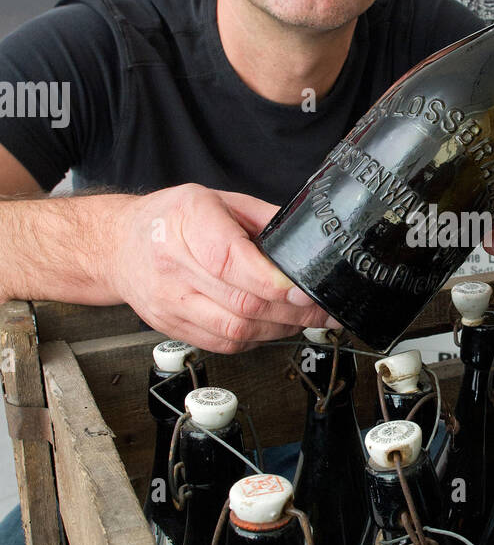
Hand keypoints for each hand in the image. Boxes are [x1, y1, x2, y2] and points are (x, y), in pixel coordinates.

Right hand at [111, 184, 331, 352]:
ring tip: (304, 320)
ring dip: (278, 329)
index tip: (304, 290)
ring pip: (235, 329)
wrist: (118, 246)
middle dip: (292, 311)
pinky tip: (272, 327)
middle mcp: (173, 265)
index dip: (272, 282)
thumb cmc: (172, 219)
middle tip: (323, 310)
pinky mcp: (171, 327)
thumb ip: (263, 219)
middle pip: (241, 302)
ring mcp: (170, 302)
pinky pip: (223, 344)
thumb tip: (305, 242)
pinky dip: (255, 339)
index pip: (231, 261)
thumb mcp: (218, 200)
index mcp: (187, 222)